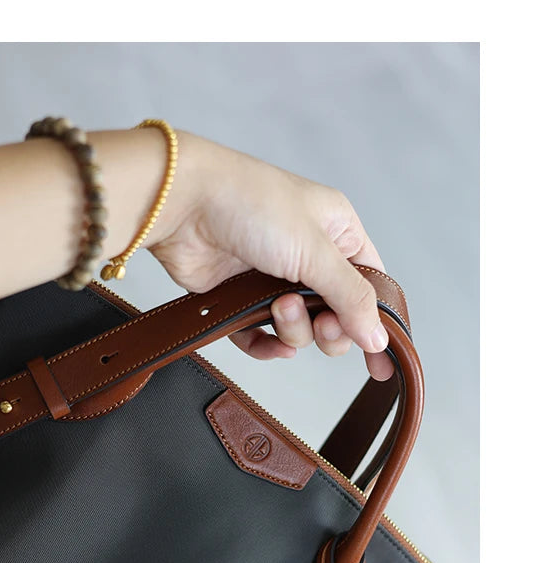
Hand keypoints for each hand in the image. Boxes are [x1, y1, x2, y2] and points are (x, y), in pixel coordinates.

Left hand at [149, 131, 392, 379]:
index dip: (375, 321)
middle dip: (329, 328)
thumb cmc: (250, 205)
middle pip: (336, 314)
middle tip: (321, 325)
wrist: (182, 204)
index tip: (380, 358)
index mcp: (337, 230)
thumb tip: (379, 337)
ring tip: (277, 307)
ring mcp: (271, 277)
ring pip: (299, 329)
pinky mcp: (237, 298)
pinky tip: (268, 343)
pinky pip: (261, 336)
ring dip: (293, 329)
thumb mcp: (316, 250)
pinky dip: (266, 345)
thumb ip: (351, 297)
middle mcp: (307, 254)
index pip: (369, 283)